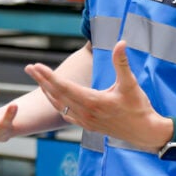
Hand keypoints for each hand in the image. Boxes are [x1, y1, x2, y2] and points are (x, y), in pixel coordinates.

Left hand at [24, 40, 169, 151]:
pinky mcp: (88, 126)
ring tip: (37, 79)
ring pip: (59, 106)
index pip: (64, 87)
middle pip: (57, 95)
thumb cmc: (139, 107)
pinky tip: (53, 98)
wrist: (146, 132)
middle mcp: (86, 113)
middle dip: (42, 81)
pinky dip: (57, 105)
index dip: (49, 76)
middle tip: (29, 68)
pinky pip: (66, 115)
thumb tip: (121, 42)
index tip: (37, 66)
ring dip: (47, 92)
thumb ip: (122, 63)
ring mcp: (85, 121)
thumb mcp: (130, 83)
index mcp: (93, 101)